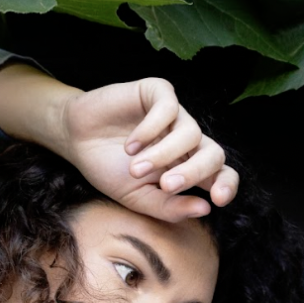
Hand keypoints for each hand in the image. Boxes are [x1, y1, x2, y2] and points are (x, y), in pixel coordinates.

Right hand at [59, 77, 237, 221]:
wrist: (76, 141)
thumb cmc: (109, 170)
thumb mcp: (138, 198)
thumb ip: (169, 207)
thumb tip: (205, 209)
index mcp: (189, 167)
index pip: (222, 174)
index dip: (227, 185)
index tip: (217, 199)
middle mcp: (188, 141)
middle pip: (214, 154)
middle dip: (194, 173)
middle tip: (166, 185)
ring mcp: (175, 115)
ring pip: (191, 133)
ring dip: (163, 154)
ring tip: (136, 168)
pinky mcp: (158, 93)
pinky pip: (169, 108)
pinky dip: (150, 130)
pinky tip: (130, 144)